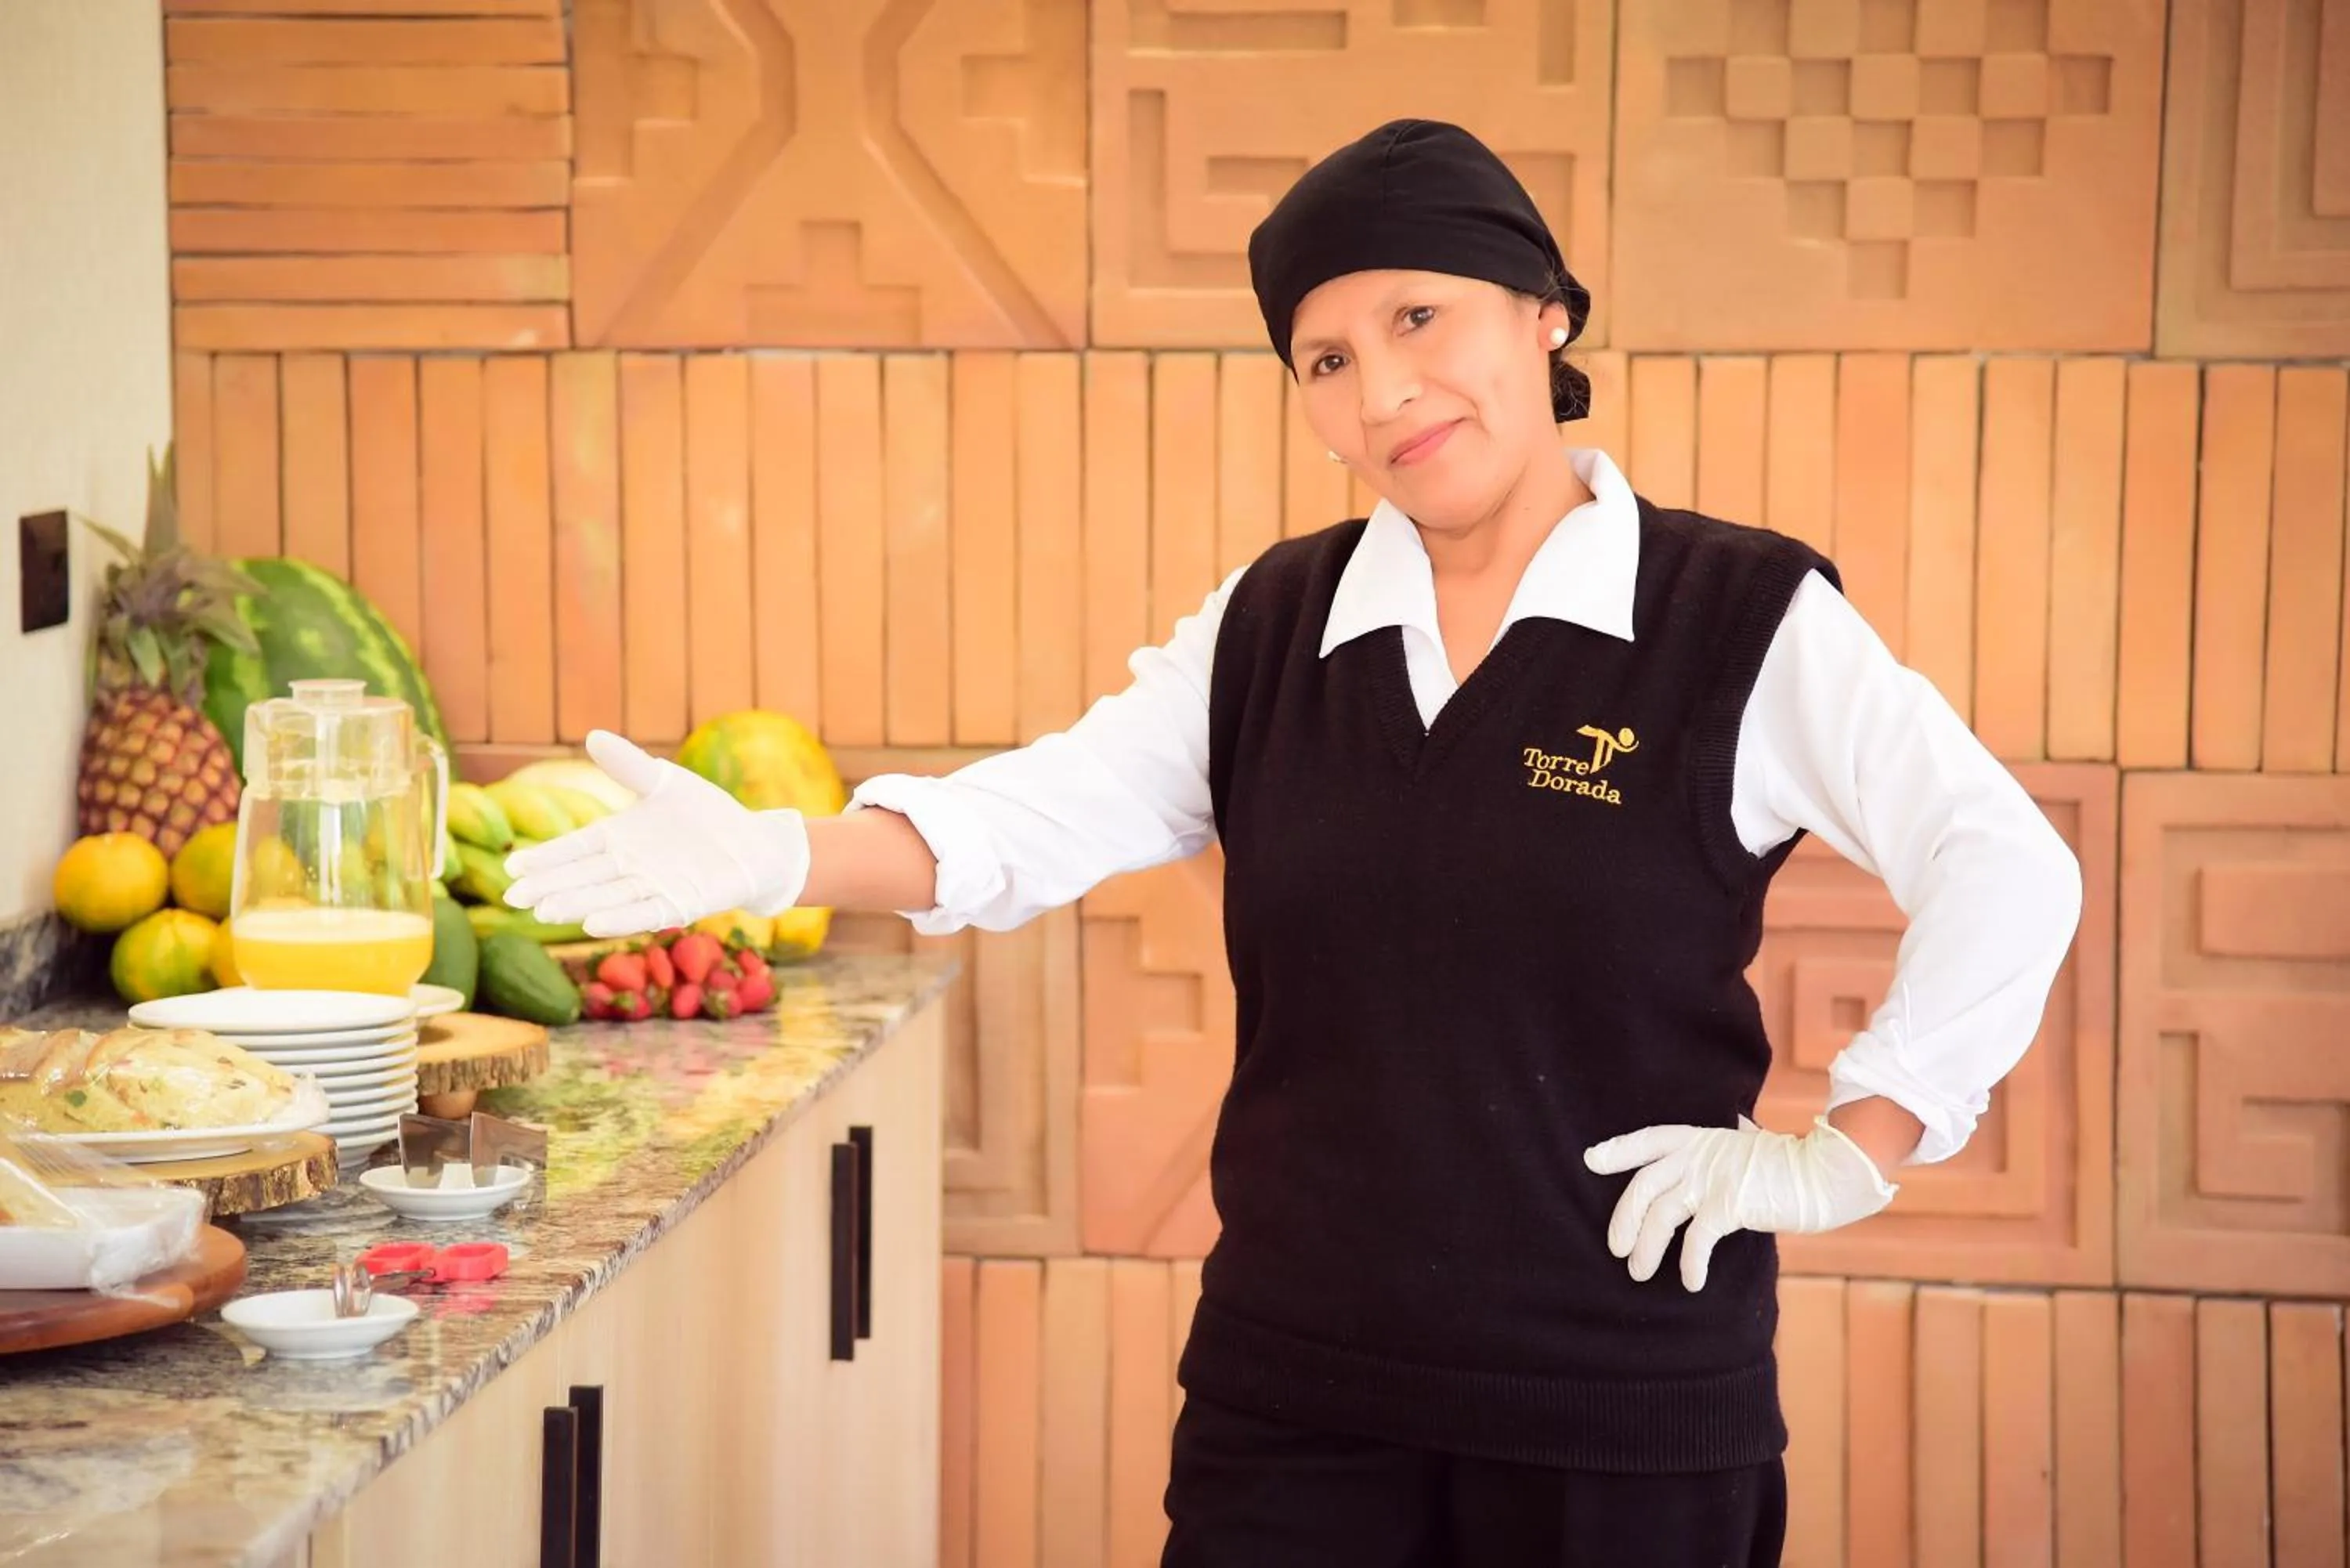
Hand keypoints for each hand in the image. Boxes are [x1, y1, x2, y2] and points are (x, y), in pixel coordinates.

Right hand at [500, 730, 810, 938]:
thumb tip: (592, 734)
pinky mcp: (681, 904)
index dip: (544, 859)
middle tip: (514, 898)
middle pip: (582, 878)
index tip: (512, 868)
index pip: (573, 850)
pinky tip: (593, 924)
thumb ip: (629, 766)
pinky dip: (621, 918)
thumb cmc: (704, 813)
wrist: (752, 842)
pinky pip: (647, 912)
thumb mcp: (665, 782)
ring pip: (607, 898)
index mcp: (618, 839)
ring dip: (577, 905)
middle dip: (549, 887)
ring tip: (544, 912)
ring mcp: (653, 887)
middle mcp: (628, 868)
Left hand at [1582, 1115, 1897, 1291]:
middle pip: (1644, 1187)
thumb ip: (1735, 1136)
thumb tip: (1735, 1121)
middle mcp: (1699, 1155)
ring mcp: (1712, 1178)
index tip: (1591, 1160)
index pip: (1649, 1140)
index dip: (1619, 1150)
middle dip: (1624, 1219)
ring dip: (1647, 1249)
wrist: (1826, 1174)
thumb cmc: (1790, 1163)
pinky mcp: (1729, 1204)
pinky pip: (1697, 1239)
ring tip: (1639, 1272)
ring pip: (1662, 1216)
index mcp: (1700, 1138)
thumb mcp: (1753, 1142)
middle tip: (1616, 1249)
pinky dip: (1690, 1263)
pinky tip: (1691, 1282)